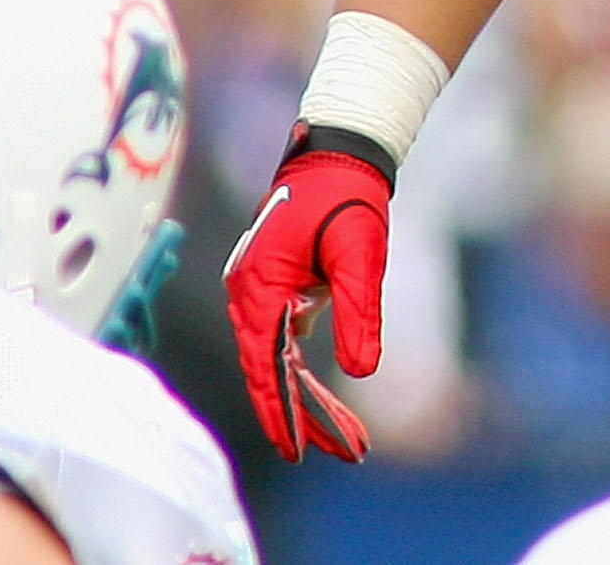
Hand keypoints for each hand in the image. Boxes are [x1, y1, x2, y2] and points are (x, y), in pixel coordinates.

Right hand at [222, 128, 389, 461]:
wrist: (337, 155)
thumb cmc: (346, 199)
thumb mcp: (361, 257)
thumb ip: (358, 313)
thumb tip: (360, 371)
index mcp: (259, 291)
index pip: (268, 368)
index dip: (284, 414)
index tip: (302, 454)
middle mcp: (248, 297)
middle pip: (272, 373)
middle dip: (306, 417)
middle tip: (346, 453)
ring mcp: (258, 294)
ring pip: (277, 362)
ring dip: (307, 398)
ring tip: (344, 438)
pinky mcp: (274, 289)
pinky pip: (283, 341)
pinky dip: (302, 370)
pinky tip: (323, 397)